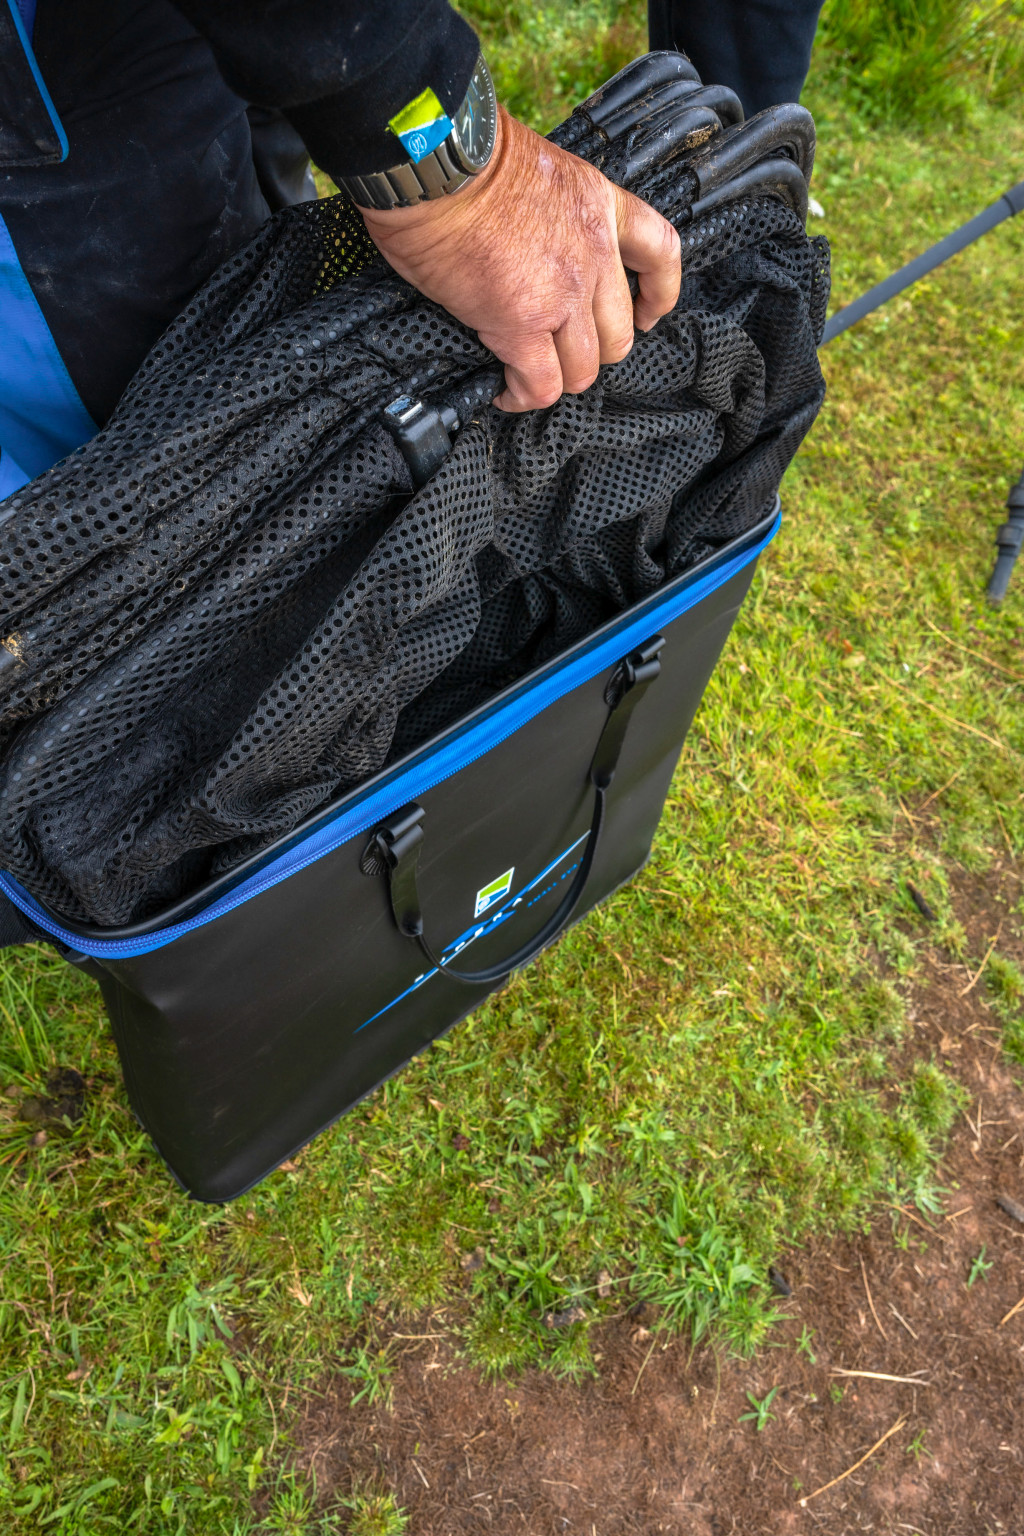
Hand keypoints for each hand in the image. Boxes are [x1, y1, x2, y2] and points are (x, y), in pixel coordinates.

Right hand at [358, 108, 681, 411]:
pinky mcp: (523, 326)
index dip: (659, 293)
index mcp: (600, 205)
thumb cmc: (466, 160)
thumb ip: (556, 214)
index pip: (660, 253)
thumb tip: (534, 247)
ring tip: (526, 376)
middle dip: (590, 352)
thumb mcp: (539, 169)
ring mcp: (563, 294)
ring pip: (582, 368)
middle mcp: (594, 253)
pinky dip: (521, 396)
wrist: (435, 167)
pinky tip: (503, 390)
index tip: (648, 315)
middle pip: (617, 334)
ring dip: (555, 378)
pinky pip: (539, 386)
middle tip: (558, 352)